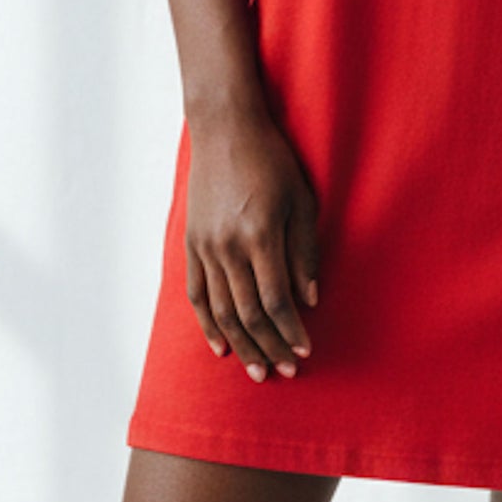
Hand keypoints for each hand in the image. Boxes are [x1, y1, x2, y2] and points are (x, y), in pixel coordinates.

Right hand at [184, 101, 320, 381]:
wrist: (225, 128)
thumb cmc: (272, 160)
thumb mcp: (301, 199)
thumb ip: (305, 251)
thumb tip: (310, 299)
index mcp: (261, 234)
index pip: (277, 300)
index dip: (292, 331)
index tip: (305, 351)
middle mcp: (229, 246)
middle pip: (249, 313)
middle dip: (270, 347)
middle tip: (285, 372)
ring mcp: (205, 246)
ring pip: (222, 310)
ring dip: (241, 345)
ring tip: (257, 371)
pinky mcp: (191, 243)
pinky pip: (198, 294)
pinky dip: (208, 324)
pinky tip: (221, 347)